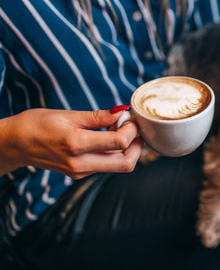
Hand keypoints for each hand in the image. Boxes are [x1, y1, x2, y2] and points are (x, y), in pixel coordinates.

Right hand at [0, 108, 141, 178]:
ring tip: (119, 130)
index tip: (129, 117)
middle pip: (126, 163)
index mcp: (76, 144)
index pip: (120, 142)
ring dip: (127, 149)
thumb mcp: (68, 115)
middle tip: (134, 128)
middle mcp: (80, 164)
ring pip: (118, 166)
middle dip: (137, 146)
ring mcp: (80, 172)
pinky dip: (115, 153)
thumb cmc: (37, 124)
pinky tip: (108, 138)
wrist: (14, 144)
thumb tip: (121, 111)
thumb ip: (97, 116)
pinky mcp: (79, 175)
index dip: (132, 129)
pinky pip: (106, 166)